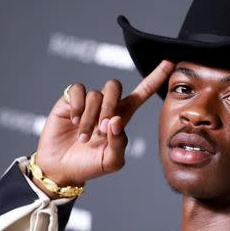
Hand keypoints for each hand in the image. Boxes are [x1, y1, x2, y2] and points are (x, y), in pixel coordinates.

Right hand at [33, 60, 173, 188]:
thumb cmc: (88, 165)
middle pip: (115, 86)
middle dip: (110, 106)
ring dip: (91, 118)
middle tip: (101, 130)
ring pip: (95, 94)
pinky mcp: (69, 101)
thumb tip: (116, 121)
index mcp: (121, 117)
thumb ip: (119, 143)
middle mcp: (106, 106)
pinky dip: (78, 106)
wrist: (60, 168)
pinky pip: (77, 90)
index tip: (169, 62)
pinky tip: (74, 121)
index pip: (141, 93)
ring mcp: (88, 102)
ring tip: (84, 136)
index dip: (155, 78)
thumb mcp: (111, 161)